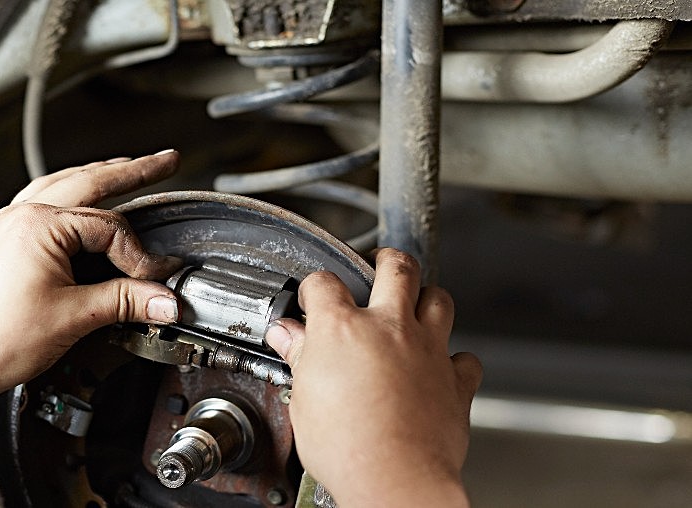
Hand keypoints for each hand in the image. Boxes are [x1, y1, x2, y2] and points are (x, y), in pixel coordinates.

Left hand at [0, 151, 183, 423]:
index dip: (140, 256)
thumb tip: (165, 300)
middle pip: (90, 181)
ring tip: (129, 168)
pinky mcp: (3, 239)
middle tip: (166, 160)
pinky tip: (81, 199)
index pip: (110, 229)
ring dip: (99, 175)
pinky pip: (44, 200)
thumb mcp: (73, 318)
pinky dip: (71, 193)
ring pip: (64, 184)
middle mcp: (22, 215)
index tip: (158, 281)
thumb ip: (125, 302)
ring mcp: (9, 224)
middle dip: (132, 170)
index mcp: (40, 226)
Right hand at [265, 249, 481, 506]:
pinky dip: (455, 358)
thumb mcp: (303, 400)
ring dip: (427, 297)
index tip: (313, 297)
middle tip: (380, 264)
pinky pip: (465, 357)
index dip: (314, 286)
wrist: (394, 479)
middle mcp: (389, 329)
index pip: (324, 283)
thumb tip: (286, 336)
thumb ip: (300, 359)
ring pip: (440, 299)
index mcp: (342, 329)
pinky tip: (442, 366)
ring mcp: (428, 351)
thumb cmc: (346, 447)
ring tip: (415, 303)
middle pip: (397, 268)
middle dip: (387, 260)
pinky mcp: (456, 381)